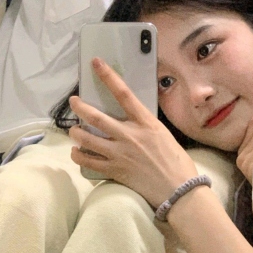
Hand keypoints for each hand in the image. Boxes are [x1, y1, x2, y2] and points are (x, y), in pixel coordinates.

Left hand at [69, 58, 197, 207]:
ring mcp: (120, 154)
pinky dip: (78, 155)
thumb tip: (131, 121)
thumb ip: (145, 126)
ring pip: (87, 138)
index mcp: (146, 123)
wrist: (178, 189)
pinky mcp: (115, 170)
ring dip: (76, 132)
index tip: (96, 63)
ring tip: (73, 130)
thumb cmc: (177, 161)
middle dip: (80, 107)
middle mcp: (130, 135)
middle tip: (73, 102)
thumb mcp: (163, 135)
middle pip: (96, 117)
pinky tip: (76, 152)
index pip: (124, 94)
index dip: (108, 76)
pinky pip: (88, 161)